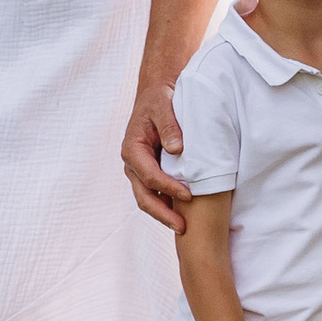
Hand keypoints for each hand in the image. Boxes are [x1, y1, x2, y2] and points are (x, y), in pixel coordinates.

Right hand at [122, 79, 188, 225]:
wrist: (157, 92)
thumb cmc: (160, 98)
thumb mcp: (163, 106)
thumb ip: (169, 126)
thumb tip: (176, 149)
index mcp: (132, 149)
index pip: (149, 176)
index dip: (168, 188)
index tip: (188, 195)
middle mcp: (133, 163)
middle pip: (144, 196)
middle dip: (162, 214)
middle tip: (183, 227)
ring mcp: (140, 170)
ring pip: (148, 199)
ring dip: (164, 214)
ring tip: (184, 227)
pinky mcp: (151, 171)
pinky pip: (156, 193)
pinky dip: (167, 204)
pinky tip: (184, 214)